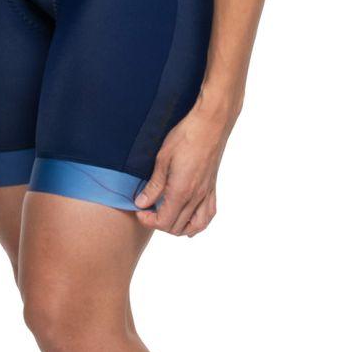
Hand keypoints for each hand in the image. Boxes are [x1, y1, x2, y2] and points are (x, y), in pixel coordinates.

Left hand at [132, 104, 231, 236]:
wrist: (210, 124)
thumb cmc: (185, 137)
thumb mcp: (162, 159)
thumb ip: (154, 185)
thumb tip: (142, 203)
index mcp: (181, 191)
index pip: (164, 222)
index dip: (148, 221)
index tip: (140, 210)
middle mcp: (196, 197)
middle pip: (177, 227)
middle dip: (160, 224)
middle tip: (149, 211)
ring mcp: (206, 193)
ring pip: (195, 226)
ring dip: (179, 227)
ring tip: (167, 216)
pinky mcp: (212, 188)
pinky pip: (209, 214)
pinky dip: (198, 222)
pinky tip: (189, 216)